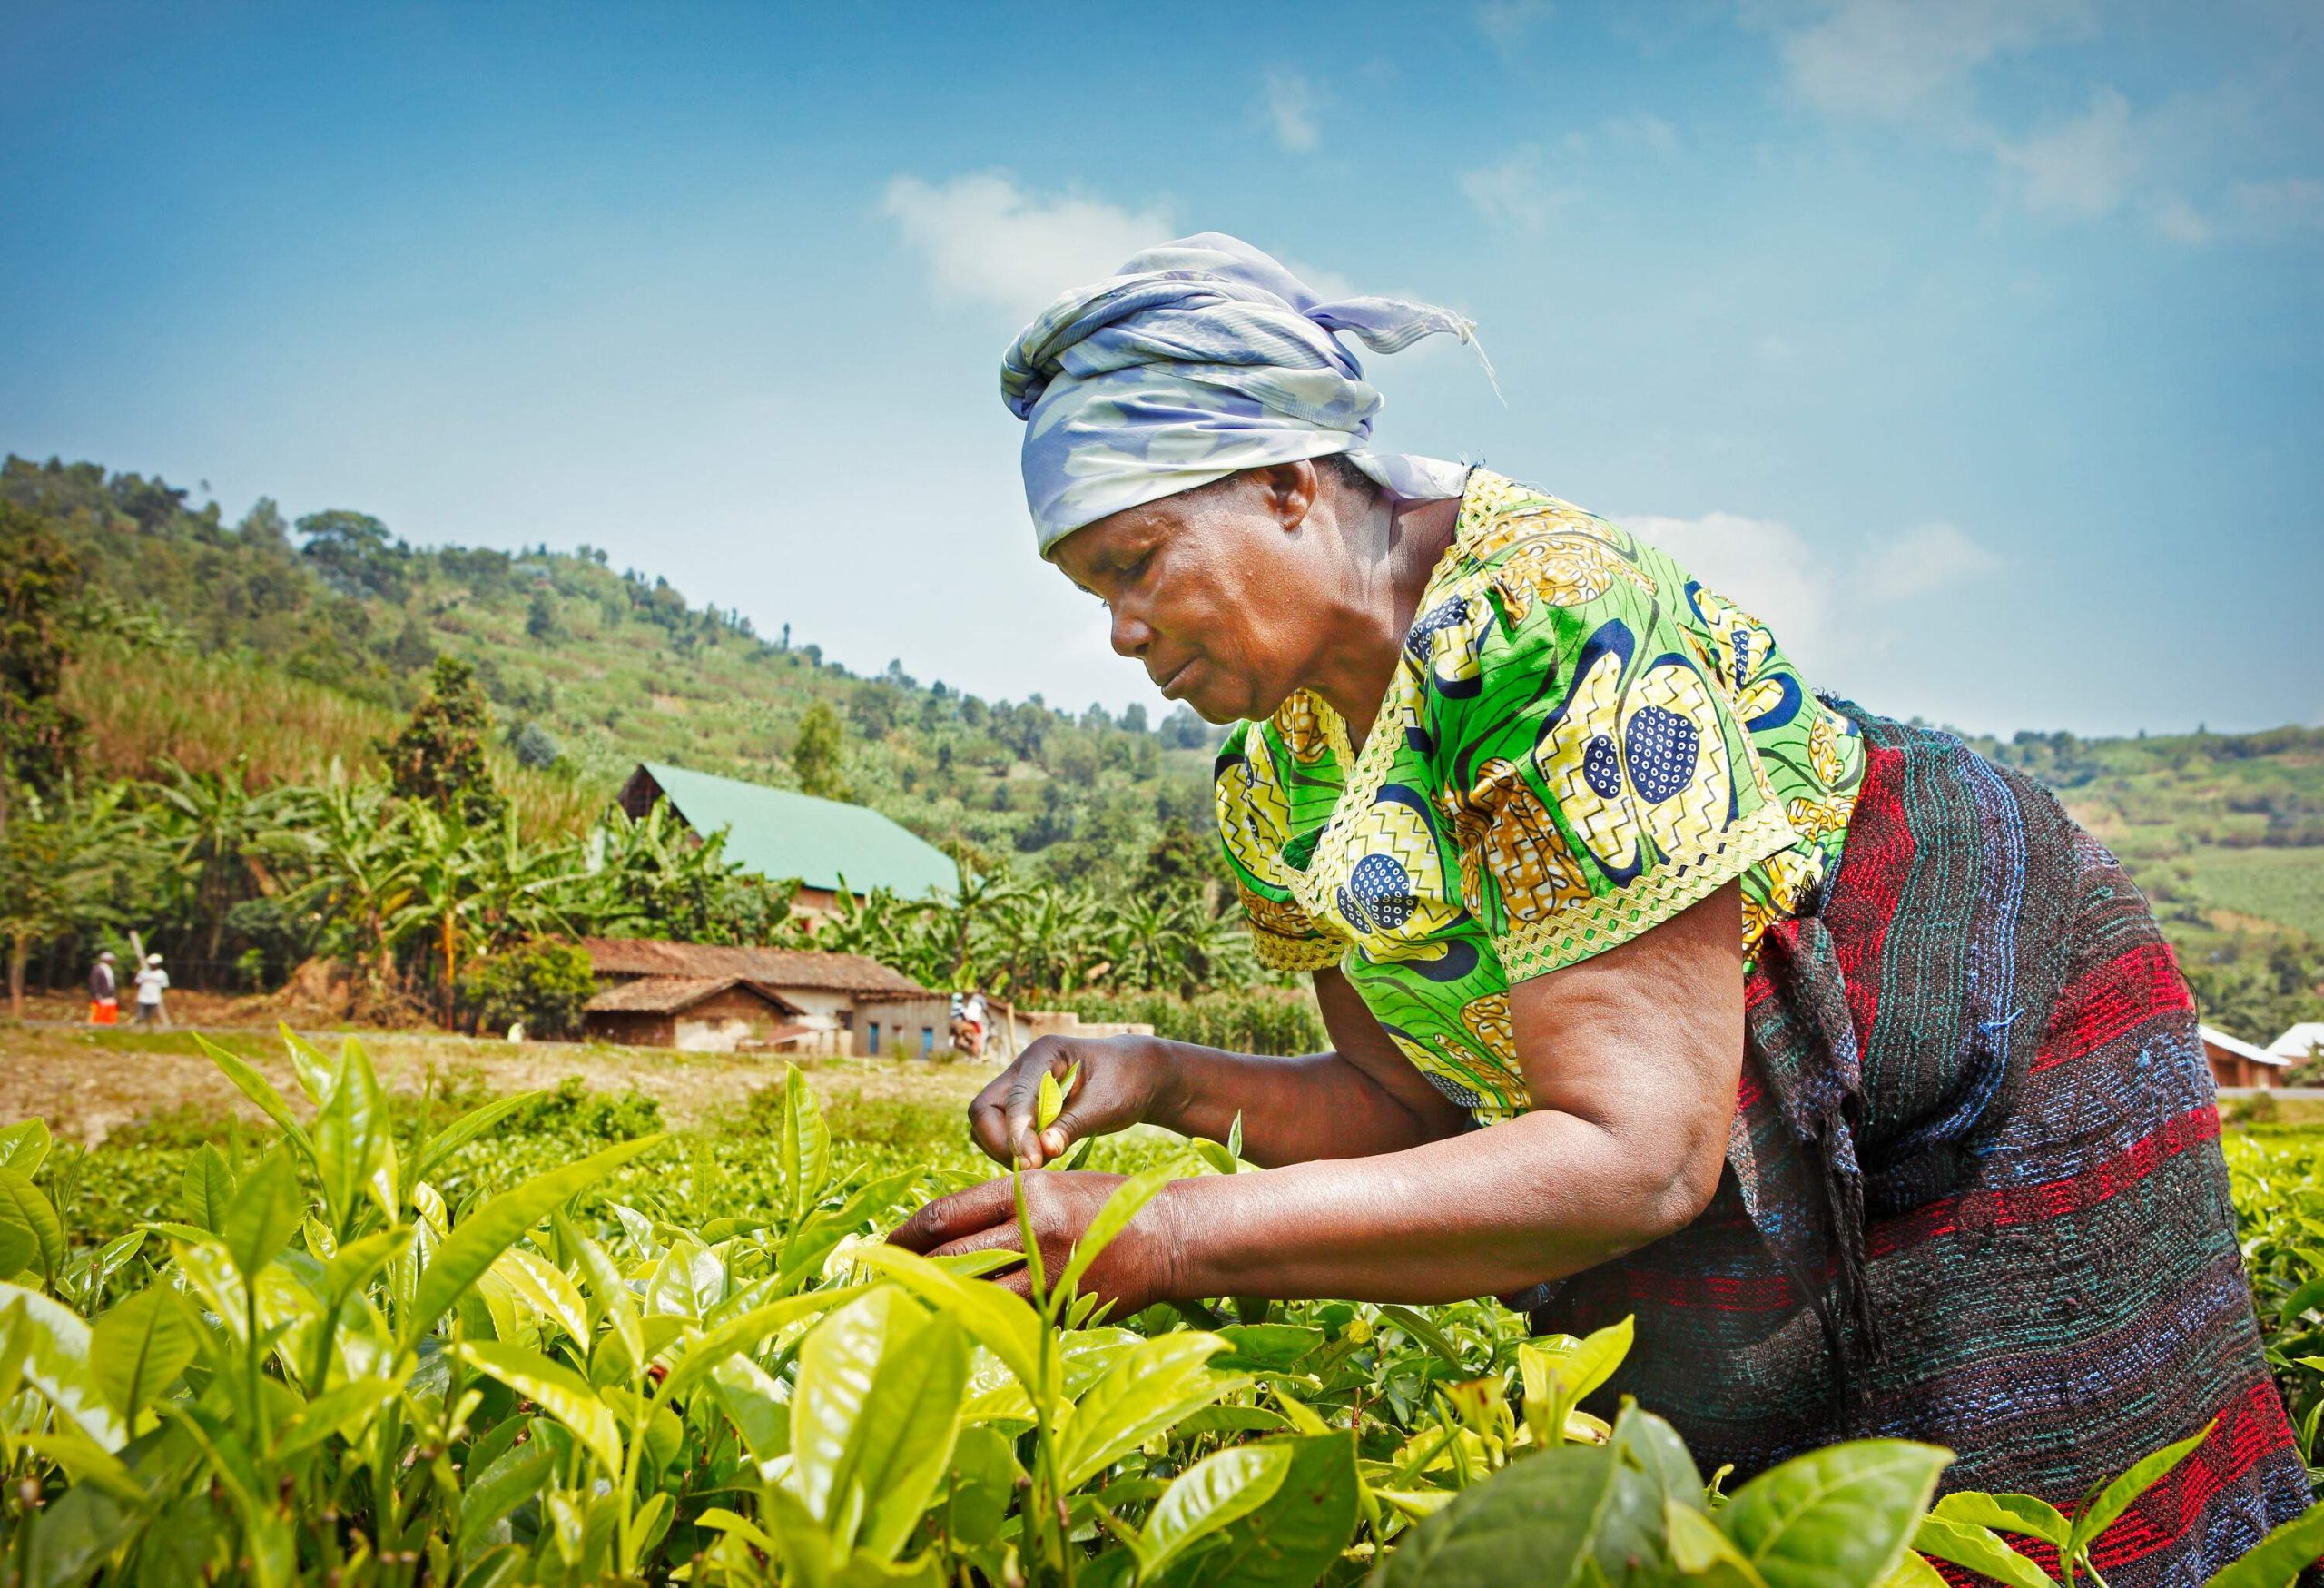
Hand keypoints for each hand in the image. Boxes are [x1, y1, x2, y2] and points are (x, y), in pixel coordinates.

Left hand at [887, 1171, 1183, 1312]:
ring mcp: (1047, 1278)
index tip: (881, 1245)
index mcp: (1025, 1192)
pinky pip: (1011, 1317)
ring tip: (910, 1305)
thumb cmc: (1104, 1204)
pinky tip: (970, 1318)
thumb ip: (1002, 1205)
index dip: (905, 1234)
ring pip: (973, 1295)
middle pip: (949, 1258)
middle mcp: (1031, 1233)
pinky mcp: (1060, 1312)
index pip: (945, 1215)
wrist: (1169, 1237)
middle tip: (880, 1281)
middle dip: (909, 1272)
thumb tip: (944, 1232)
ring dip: (941, 1301)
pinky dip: (987, 1317)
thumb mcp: (1051, 1186)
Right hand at [970, 1034, 1164, 1168]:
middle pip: (983, 1109)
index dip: (1017, 1134)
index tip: (1032, 1163)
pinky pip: (1000, 1131)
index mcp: (1044, 1054)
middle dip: (1000, 1142)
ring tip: (1042, 1158)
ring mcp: (1019, 1087)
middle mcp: (1023, 1068)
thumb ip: (1073, 1125)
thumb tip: (1042, 1152)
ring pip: (986, 1123)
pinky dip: (1013, 1149)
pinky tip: (1042, 1155)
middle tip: (1033, 1164)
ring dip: (1004, 1148)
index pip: (1014, 1097)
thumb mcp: (1107, 1103)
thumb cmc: (1127, 1082)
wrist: (1138, 1076)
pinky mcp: (1023, 1106)